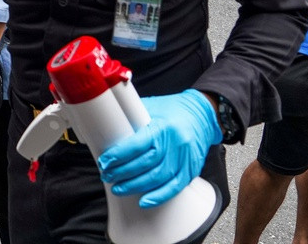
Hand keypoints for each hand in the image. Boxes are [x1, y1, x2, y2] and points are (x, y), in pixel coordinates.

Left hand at [98, 89, 221, 207]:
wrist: (202, 114)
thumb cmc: (172, 110)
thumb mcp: (151, 107)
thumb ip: (132, 118)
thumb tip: (106, 125)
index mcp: (163, 126)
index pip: (137, 145)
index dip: (119, 156)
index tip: (105, 162)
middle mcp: (175, 143)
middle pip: (145, 164)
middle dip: (122, 173)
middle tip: (107, 176)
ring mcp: (184, 159)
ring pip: (158, 178)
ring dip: (135, 186)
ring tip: (118, 188)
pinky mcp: (191, 170)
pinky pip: (174, 187)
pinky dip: (158, 196)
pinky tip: (144, 201)